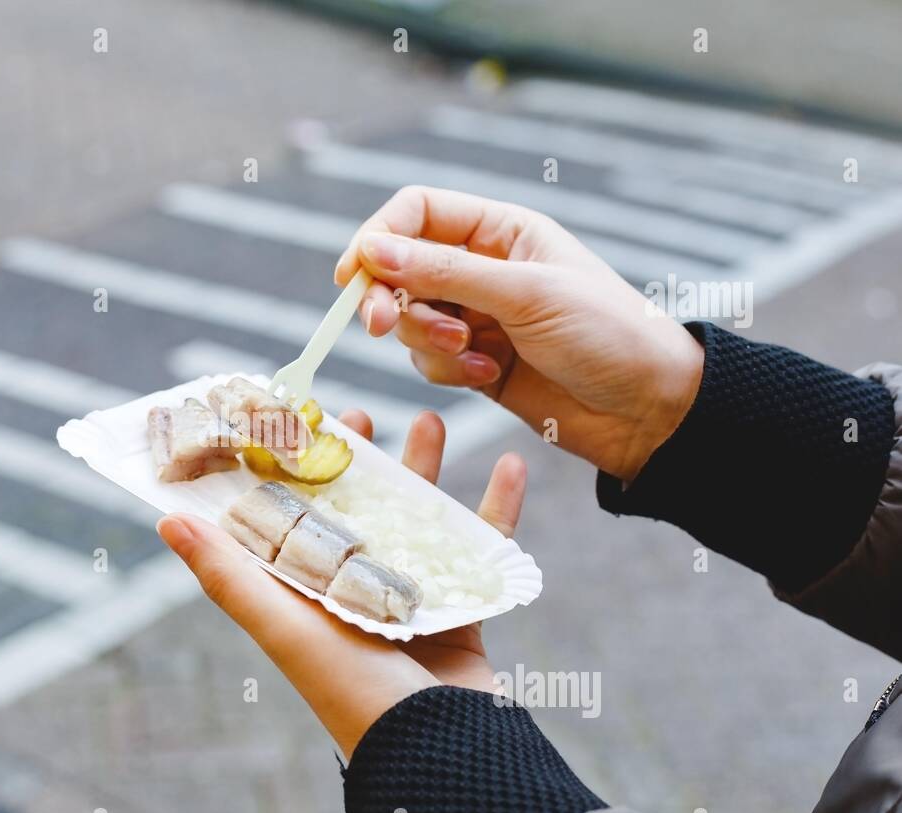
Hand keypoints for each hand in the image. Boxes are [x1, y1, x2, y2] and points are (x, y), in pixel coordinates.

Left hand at [155, 409, 525, 758]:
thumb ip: (229, 575)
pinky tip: (513, 466)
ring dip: (424, 468)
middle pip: (355, 509)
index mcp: (307, 596)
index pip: (292, 518)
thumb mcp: (284, 627)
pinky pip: (483, 548)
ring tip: (430, 418)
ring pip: (418, 517)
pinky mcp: (463, 610)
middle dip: (359, 459)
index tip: (291, 419)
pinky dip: (498, 507)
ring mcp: (411, 599)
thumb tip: (166, 522)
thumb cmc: (351, 690)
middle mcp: (353, 594)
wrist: (440, 750)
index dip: (288, 468)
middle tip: (360, 412)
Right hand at [334, 186, 704, 481]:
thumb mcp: (526, 294)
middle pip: (399, 267)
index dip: (377, 237)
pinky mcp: (474, 362)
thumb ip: (446, 272)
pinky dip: (446, 370)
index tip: (353, 275)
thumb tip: (372, 251)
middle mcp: (482, 267)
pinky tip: (488, 377)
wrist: (649, 409)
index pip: (416, 212)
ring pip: (408, 318)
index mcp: (501, 230)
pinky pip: (428, 359)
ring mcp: (476, 316)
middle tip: (381, 325)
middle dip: (390, 296)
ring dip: (426, 339)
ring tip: (472, 356)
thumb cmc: (608, 335)